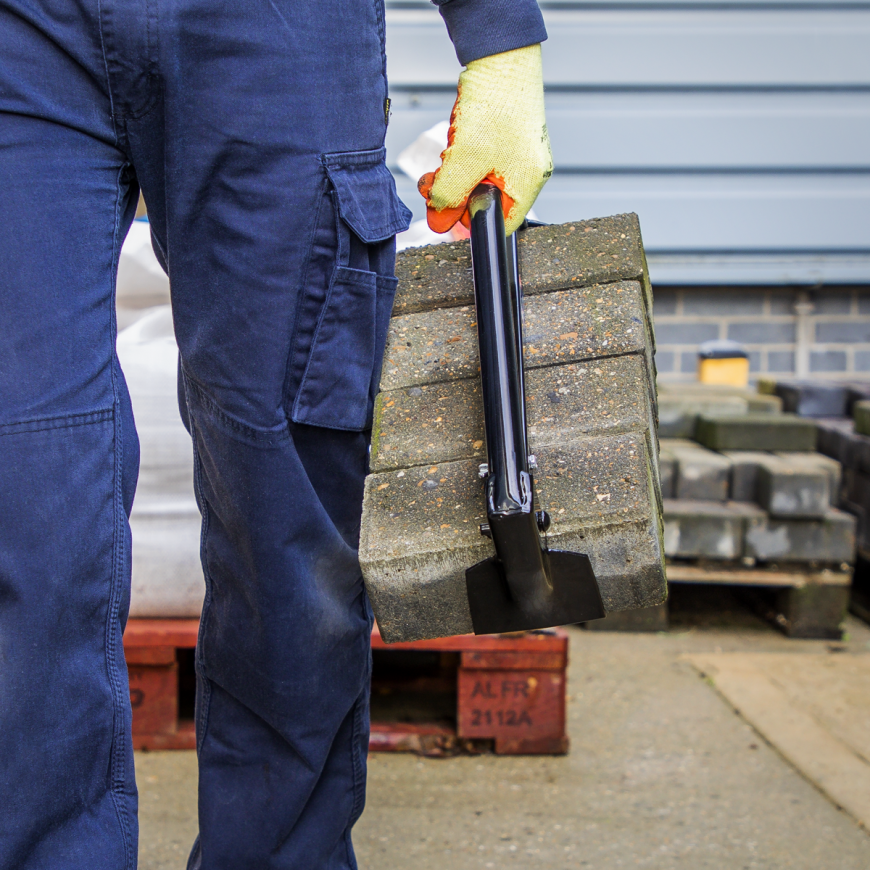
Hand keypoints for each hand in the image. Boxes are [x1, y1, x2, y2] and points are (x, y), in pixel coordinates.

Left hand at [418, 43, 552, 235]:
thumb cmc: (494, 106)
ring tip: (449, 150)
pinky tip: (456, 138)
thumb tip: (439, 222)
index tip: (448, 213)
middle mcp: (528, 170)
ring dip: (456, 170)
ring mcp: (519, 152)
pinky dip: (463, 153)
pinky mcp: (506, 135)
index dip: (472, 222)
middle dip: (457, 192)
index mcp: (528, 183)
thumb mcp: (464, 161)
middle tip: (434, 182)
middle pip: (487, 200)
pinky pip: (480, 157)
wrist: (500, 56)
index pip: (502, 223)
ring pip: (479, 177)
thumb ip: (449, 196)